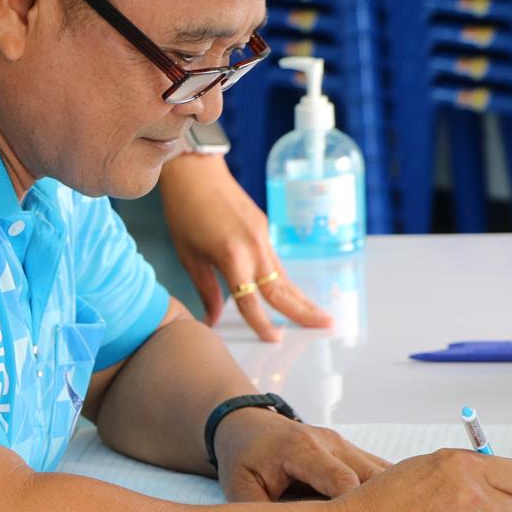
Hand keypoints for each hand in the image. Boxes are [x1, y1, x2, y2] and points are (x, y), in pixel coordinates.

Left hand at [157, 154, 330, 341]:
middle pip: (282, 289)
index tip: (275, 339)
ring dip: (302, 297)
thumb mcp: (190, 256)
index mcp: (232, 256)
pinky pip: (276, 261)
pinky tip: (293, 293)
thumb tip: (210, 319)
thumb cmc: (185, 211)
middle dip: (305, 312)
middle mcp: (254, 247)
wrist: (195, 172)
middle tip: (327, 328)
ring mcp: (262, 236)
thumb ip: (205, 290)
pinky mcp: (263, 228)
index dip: (262, 324)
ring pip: (284, 275)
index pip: (250, 300)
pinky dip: (286, 280)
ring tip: (320, 316)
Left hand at [214, 411, 393, 501]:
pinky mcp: (353, 454)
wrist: (247, 426)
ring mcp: (345, 446)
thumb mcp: (238, 488)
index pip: (343, 482)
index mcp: (301, 448)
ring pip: (385, 477)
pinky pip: (381, 476)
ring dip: (387, 508)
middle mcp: (331, 443)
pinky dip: (386, 500)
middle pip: (373, 479)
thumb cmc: (242, 459)